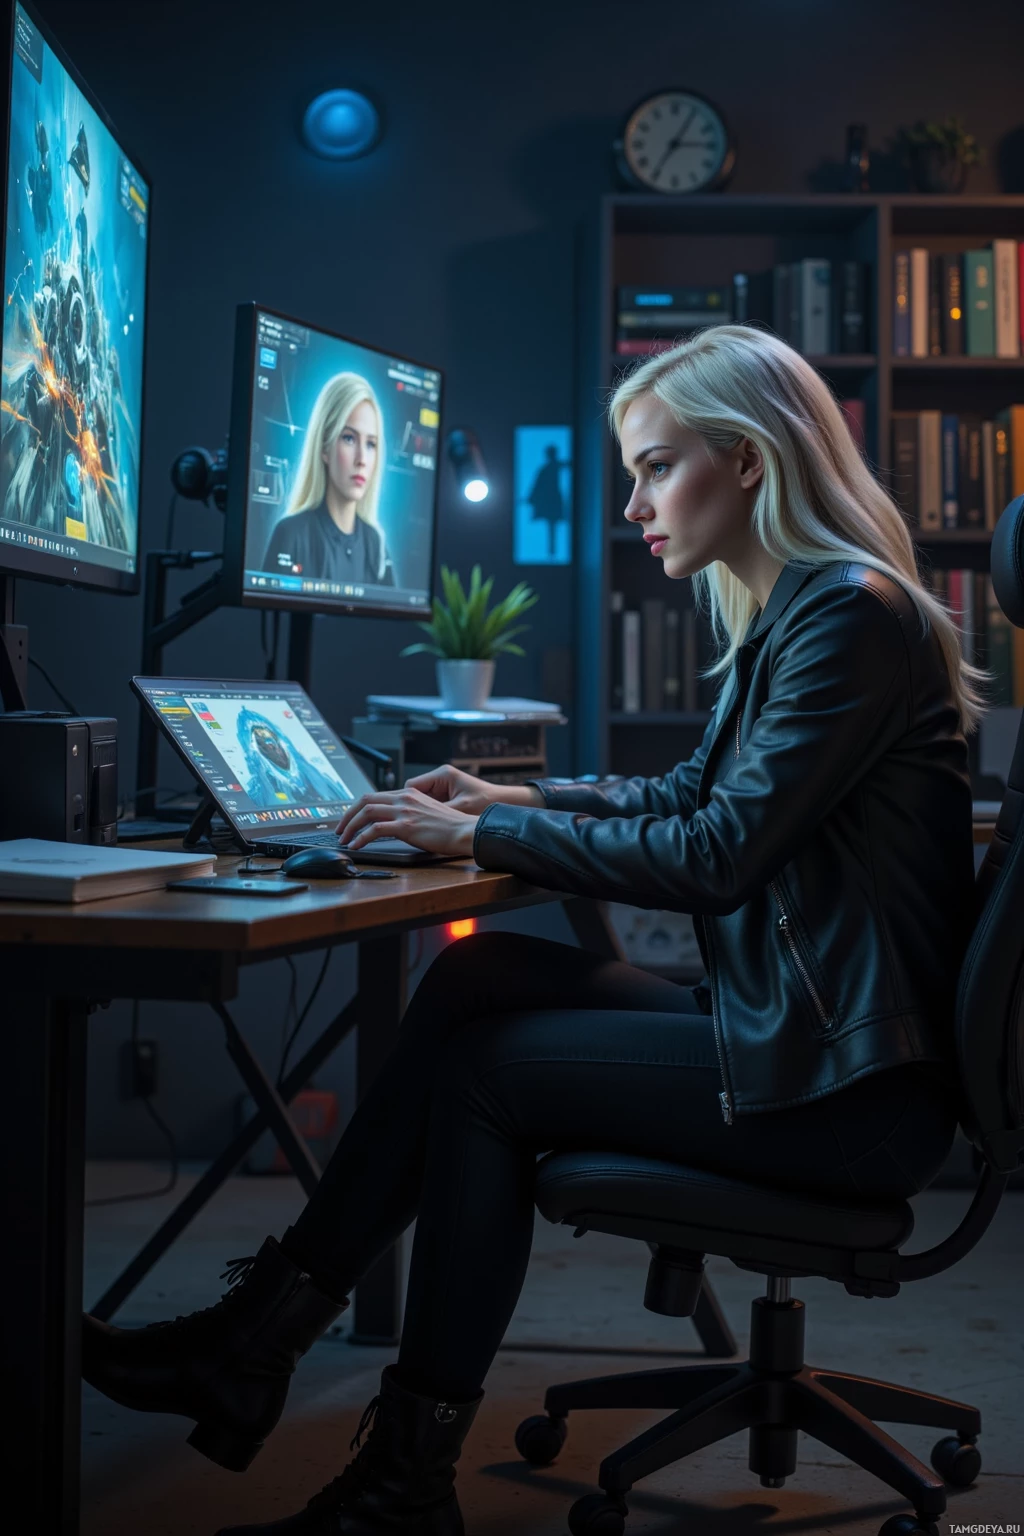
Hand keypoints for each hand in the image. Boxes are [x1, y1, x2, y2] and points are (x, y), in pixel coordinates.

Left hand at [336, 785, 478, 856]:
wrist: (465, 831)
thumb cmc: (451, 827)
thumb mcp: (427, 813)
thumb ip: (410, 814)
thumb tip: (394, 826)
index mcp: (409, 794)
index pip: (375, 796)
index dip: (358, 808)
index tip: (350, 820)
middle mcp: (404, 798)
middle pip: (365, 800)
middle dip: (347, 815)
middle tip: (339, 829)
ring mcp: (404, 811)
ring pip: (366, 812)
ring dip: (350, 826)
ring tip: (344, 839)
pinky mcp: (406, 826)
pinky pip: (375, 829)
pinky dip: (361, 838)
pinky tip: (357, 845)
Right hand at [404, 763, 501, 815]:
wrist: (504, 802)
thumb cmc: (486, 802)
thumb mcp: (460, 808)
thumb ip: (437, 811)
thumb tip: (417, 820)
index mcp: (442, 775)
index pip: (411, 786)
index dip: (404, 801)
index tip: (401, 816)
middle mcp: (441, 778)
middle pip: (413, 792)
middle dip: (409, 806)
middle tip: (404, 822)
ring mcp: (444, 787)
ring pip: (420, 799)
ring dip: (419, 811)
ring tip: (417, 825)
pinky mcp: (448, 796)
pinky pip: (430, 804)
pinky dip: (428, 813)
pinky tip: (428, 824)